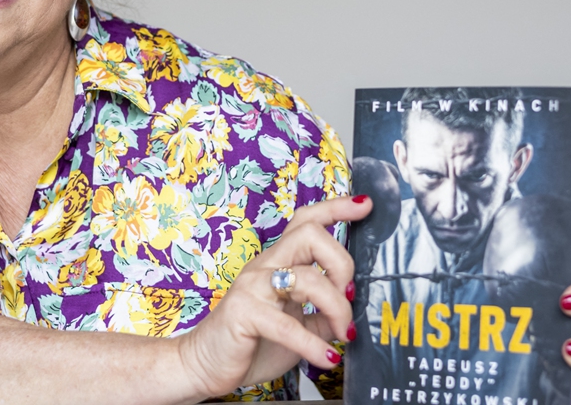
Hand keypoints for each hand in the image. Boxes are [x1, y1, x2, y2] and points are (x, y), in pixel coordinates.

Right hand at [176, 195, 372, 399]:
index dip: (336, 208)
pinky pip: (288, 325)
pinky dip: (314, 345)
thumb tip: (353, 311)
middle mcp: (264, 266)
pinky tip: (326, 358)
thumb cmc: (252, 342)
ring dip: (337, 308)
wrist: (206, 365)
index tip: (364, 205)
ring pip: (308, 277)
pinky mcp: (244, 313)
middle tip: (348, 297)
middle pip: (311, 235)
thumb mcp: (298, 325)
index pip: (306, 221)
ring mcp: (253, 287)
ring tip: (341, 334)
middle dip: (342, 264)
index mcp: (278, 263)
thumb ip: (322, 313)